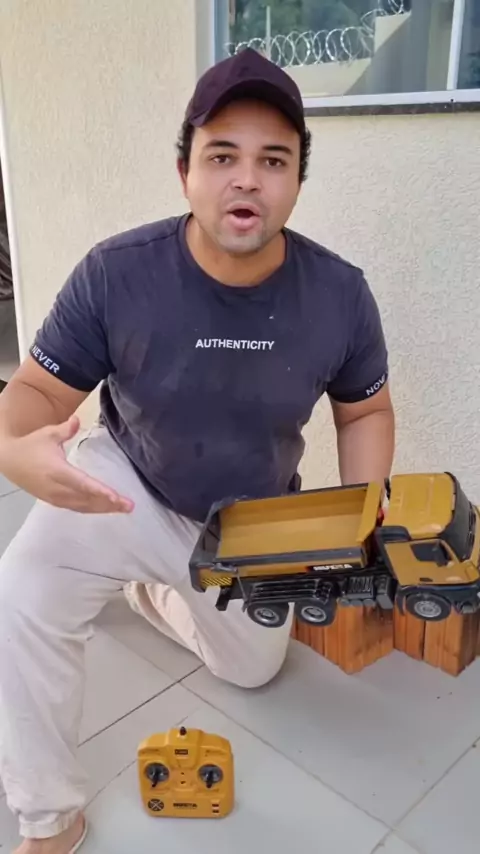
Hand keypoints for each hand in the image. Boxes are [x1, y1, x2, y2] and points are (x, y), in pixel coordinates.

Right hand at [0, 416, 133, 512]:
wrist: (9, 461)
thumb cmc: (31, 446)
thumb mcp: (47, 434)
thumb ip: (65, 429)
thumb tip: (77, 419)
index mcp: (56, 471)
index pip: (82, 484)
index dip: (99, 491)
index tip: (115, 497)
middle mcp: (57, 488)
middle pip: (86, 499)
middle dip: (109, 504)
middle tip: (130, 506)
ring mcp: (55, 498)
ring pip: (83, 507)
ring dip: (103, 509)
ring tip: (124, 508)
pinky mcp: (54, 502)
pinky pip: (77, 508)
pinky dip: (93, 509)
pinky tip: (106, 509)